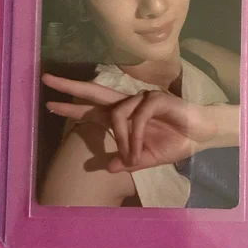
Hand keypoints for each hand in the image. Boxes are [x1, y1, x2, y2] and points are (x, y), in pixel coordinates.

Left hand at [43, 73, 238, 172]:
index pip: (91, 109)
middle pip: (94, 91)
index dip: (71, 107)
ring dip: (122, 139)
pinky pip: (138, 118)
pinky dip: (136, 136)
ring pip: (117, 114)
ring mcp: (141, 98)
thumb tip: (110, 168)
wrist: (201, 136)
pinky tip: (140, 151)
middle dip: (70, 86)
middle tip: (46, 79)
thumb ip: (129, 161)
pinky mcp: (156, 99)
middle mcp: (128, 103)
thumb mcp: (147, 158)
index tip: (49, 104)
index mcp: (123, 116)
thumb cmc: (175, 142)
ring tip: (132, 157)